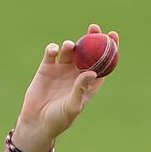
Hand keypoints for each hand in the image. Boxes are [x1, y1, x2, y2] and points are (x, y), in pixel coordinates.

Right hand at [14, 23, 119, 151]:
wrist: (37, 123)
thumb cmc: (58, 120)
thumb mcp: (72, 106)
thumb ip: (81, 89)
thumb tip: (92, 72)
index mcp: (87, 85)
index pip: (102, 64)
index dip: (109, 50)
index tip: (113, 36)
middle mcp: (76, 75)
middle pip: (87, 53)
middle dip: (92, 39)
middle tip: (95, 28)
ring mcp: (61, 70)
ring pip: (70, 51)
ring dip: (71, 45)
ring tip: (70, 46)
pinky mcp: (46, 68)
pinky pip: (51, 53)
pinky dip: (53, 49)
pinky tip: (54, 50)